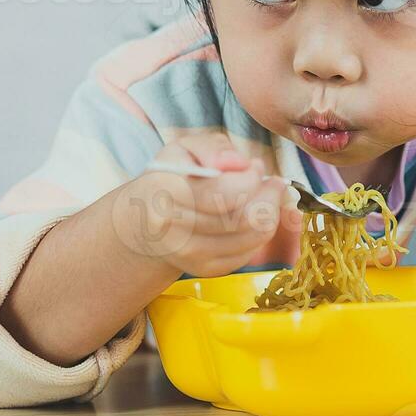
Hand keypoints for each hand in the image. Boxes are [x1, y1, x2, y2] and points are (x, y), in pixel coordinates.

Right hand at [113, 134, 301, 277]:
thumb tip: (239, 163)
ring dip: (269, 213)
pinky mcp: (204, 268)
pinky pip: (249, 251)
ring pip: (252, 236)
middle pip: (242, 218)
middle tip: (271, 181)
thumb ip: (213, 147)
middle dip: (268, 195)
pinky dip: (259, 232)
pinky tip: (250, 215)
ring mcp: (189, 254)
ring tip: (265, 195)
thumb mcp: (184, 148)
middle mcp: (174, 229)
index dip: (250, 178)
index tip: (255, 166)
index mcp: (166, 192)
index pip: (223, 193)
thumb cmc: (170, 177)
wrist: (145, 221)